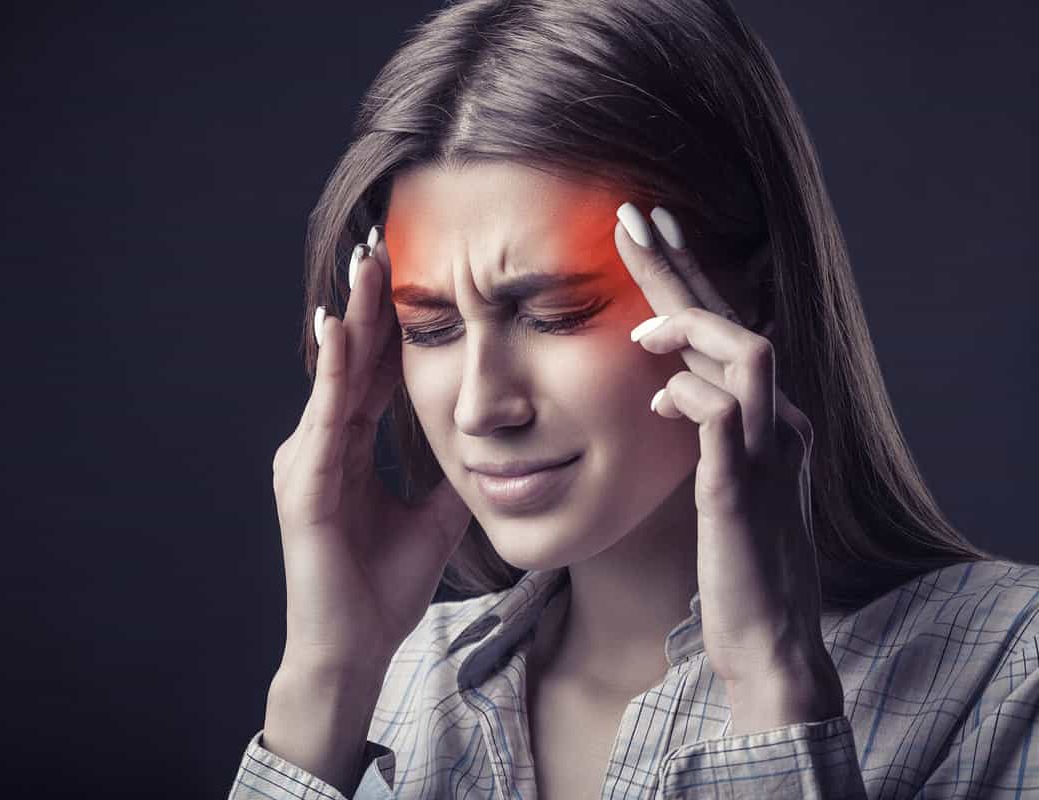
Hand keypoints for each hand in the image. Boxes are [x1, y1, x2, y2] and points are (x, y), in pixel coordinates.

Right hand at [272, 225, 471, 673]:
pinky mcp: (304, 485)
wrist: (352, 647)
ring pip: (335, 375)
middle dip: (370, 302)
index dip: (390, 324)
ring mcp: (308, 461)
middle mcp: (323, 444)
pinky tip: (344, 330)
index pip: (372, 371)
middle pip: (352, 360)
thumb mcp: (433, 518)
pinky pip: (324, 417)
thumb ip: (448, 476)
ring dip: (353, 318)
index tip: (408, 273)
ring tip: (366, 265)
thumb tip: (484, 444)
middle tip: (382, 242)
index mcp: (351, 448)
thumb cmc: (382, 587)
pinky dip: (333, 372)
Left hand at [613, 203, 841, 725]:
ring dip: (690, 327)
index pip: (728, 331)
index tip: (649, 230)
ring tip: (640, 326)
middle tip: (633, 217)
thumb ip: (698, 426)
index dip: (689, 278)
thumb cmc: (734, 561)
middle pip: (736, 323)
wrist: (768, 636)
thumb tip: (664, 384)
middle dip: (682, 268)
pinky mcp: (742, 491)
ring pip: (749, 354)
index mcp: (766, 418)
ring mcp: (767, 454)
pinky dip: (687, 396)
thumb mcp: (716, 478)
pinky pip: (722, 419)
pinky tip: (657, 399)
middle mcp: (778, 423)